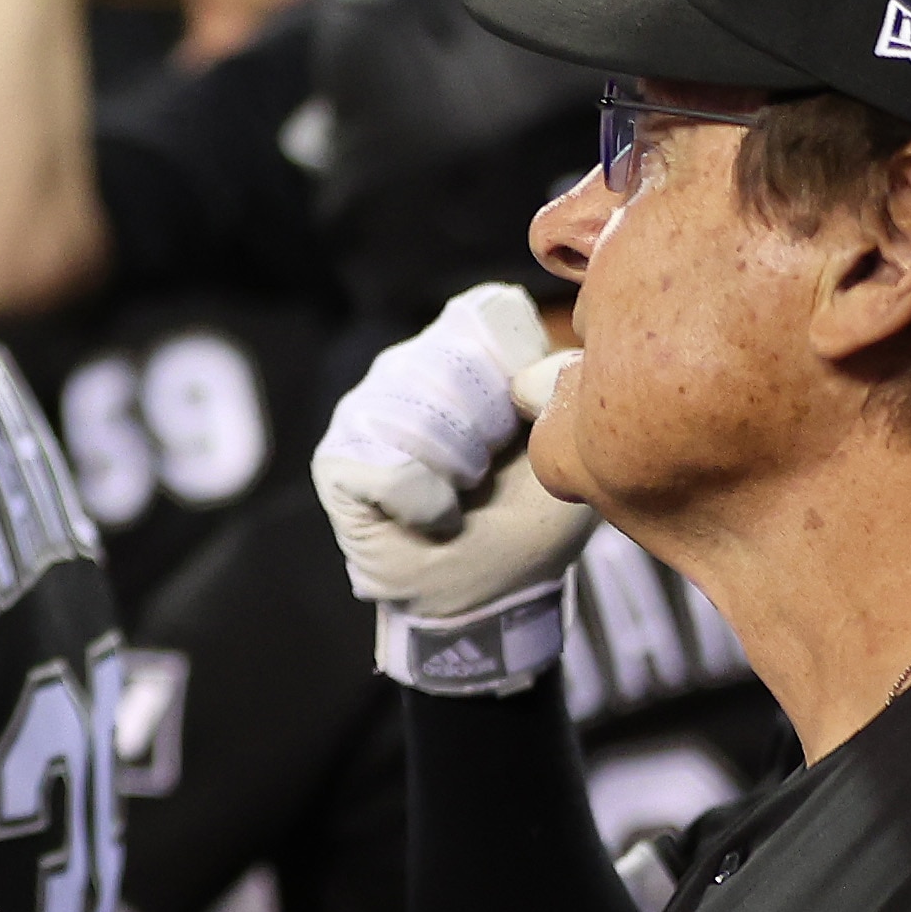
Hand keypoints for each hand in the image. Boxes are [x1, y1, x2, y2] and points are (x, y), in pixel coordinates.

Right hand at [314, 285, 595, 690]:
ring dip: (459, 472)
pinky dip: (428, 506)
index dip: (518, 368)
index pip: (487, 314)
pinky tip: (433, 518)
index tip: (528, 424)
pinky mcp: (337, 459)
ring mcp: (363, 407)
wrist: (491, 597)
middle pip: (457, 362)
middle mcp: (406, 365)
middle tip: (489, 475)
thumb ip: (566, 388)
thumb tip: (546, 359)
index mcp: (464, 350)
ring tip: (461, 496)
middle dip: (490, 432)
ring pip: (421, 413)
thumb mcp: (573, 449)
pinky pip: (393, 467)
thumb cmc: (531, 522)